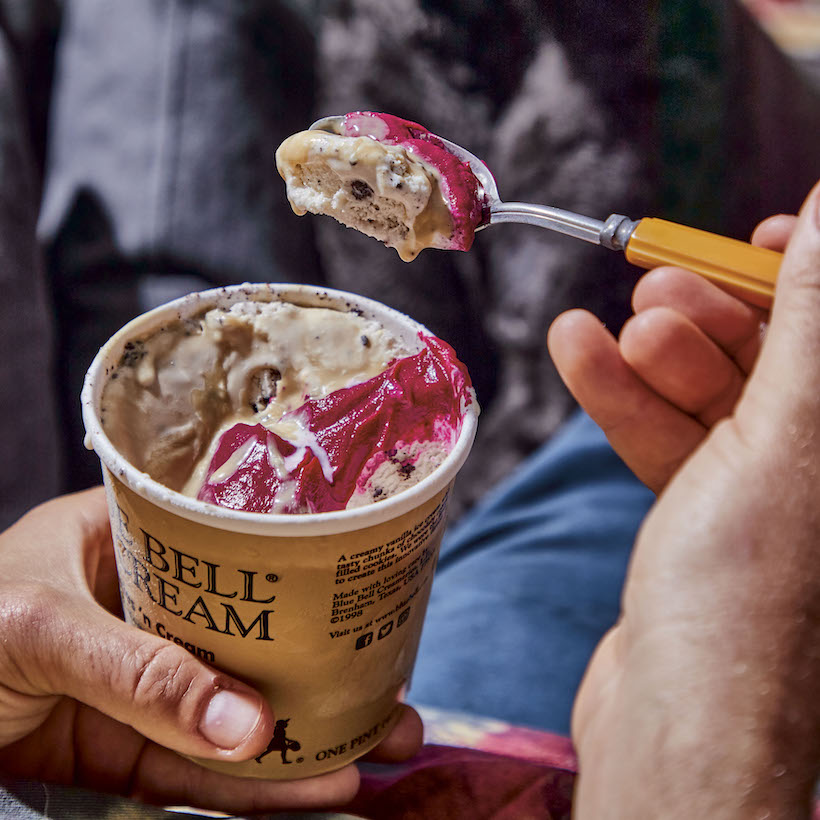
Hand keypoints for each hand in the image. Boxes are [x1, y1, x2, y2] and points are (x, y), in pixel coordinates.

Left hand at [0, 488, 421, 812]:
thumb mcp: (43, 628)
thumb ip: (144, 673)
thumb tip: (251, 725)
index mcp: (136, 542)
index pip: (236, 551)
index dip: (305, 578)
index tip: (366, 604)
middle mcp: (152, 607)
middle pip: (254, 639)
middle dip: (327, 672)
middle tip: (394, 701)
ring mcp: (142, 682)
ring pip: (235, 710)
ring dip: (305, 738)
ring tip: (376, 751)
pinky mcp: (124, 749)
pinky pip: (195, 768)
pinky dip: (249, 784)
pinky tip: (309, 790)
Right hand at [569, 182, 819, 817]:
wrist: (676, 721)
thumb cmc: (747, 596)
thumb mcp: (785, 436)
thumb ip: (809, 321)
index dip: (804, 277)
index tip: (761, 235)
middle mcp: (818, 466)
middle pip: (773, 359)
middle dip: (711, 318)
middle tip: (658, 289)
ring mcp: (762, 492)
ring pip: (708, 396)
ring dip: (648, 356)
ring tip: (599, 327)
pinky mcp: (702, 514)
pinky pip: (666, 436)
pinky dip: (619, 397)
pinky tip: (576, 353)